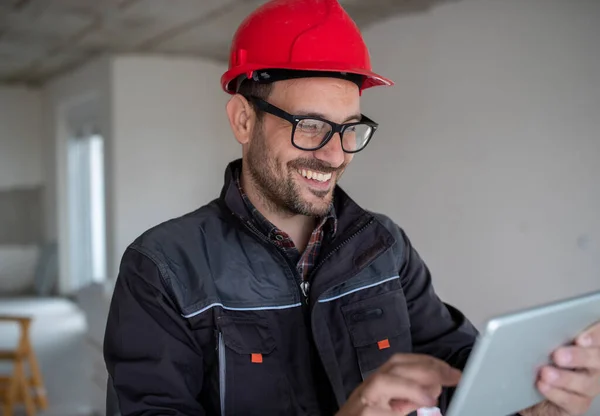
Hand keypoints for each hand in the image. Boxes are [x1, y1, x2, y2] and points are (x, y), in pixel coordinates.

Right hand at [335, 353, 460, 415]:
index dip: (427, 361)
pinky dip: (401, 401)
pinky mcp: (363, 413)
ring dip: (413, 383)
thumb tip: (434, 388)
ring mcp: (363, 398)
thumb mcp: (393, 406)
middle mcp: (370, 385)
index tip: (450, 369)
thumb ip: (410, 397)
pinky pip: (378, 408)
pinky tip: (422, 403)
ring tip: (437, 390)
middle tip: (453, 376)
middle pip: (395, 365)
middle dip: (427, 367)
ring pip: (384, 381)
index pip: (402, 361)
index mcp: (379, 380)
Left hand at [520, 321, 599, 415]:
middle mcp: (594, 364)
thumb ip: (552, 333)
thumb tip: (540, 321)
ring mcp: (589, 385)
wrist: (532, 389)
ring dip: (565, 378)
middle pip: (597, 360)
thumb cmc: (542, 358)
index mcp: (589, 344)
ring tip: (546, 372)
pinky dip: (556, 393)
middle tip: (559, 355)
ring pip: (586, 383)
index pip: (598, 336)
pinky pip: (573, 401)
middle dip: (579, 357)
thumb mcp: (546, 341)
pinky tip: (543, 385)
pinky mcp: (579, 403)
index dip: (594, 336)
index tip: (580, 338)